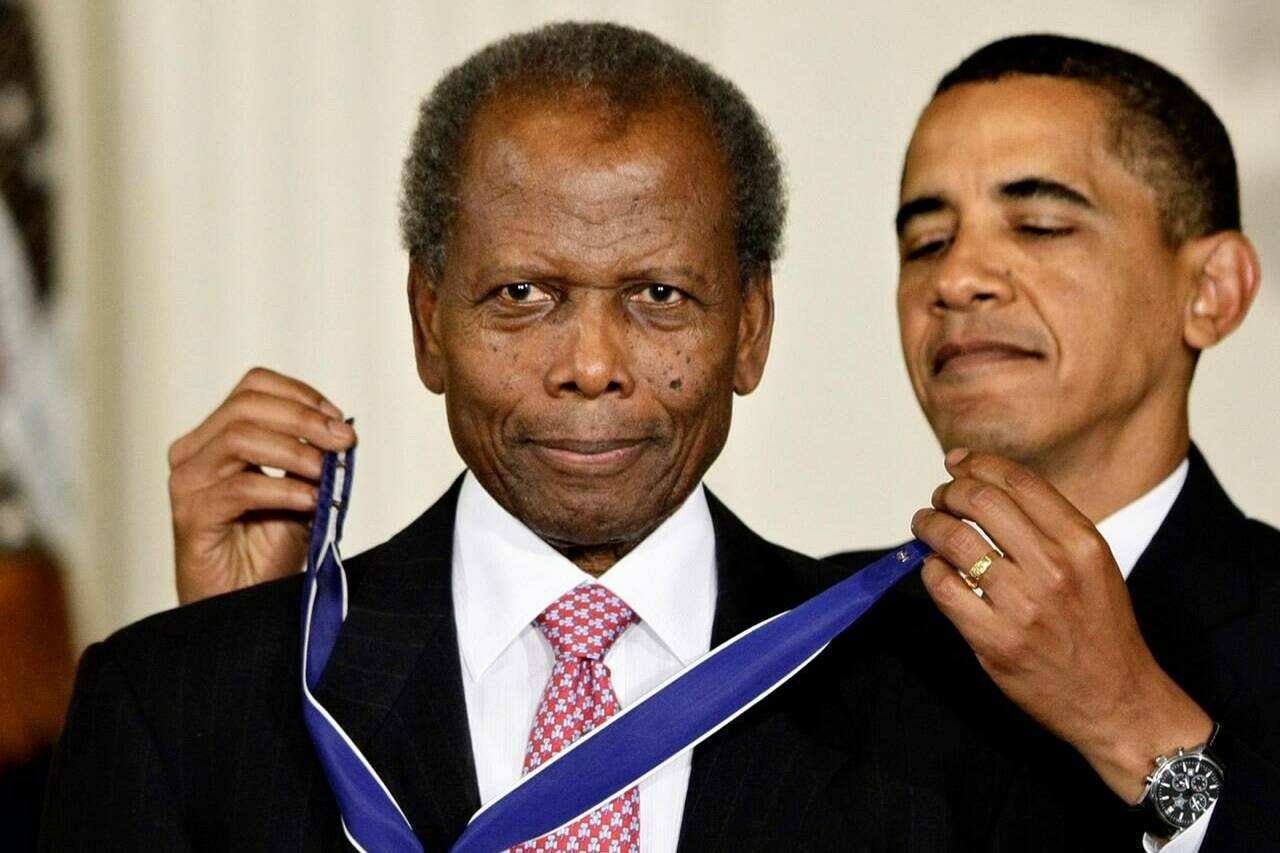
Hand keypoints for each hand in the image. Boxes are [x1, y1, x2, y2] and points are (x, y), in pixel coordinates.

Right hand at [168, 367, 356, 604]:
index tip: (338, 419)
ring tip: (325, 474)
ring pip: (240, 438)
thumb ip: (313, 457)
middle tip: (343, 442)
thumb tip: (341, 431)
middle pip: (247, 405)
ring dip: (295, 452)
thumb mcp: (301, 491)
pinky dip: (284, 490)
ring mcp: (188, 482)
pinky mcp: (191, 515)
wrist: (245, 602)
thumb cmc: (267, 548)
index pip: (254, 386)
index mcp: (216, 436)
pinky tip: (310, 501)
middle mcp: (194, 452)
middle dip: (305, 419)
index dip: (301, 395)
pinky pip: (241, 487)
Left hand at [910, 449, 1210, 803]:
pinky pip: (943, 587)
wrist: (1117, 701)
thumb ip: (1048, 525)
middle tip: (941, 499)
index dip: (978, 463)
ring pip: (954, 539)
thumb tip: (986, 483)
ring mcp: (1022, 605)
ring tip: (926, 525)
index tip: (958, 462)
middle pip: (980, 501)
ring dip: (929, 524)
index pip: (1017, 481)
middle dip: (950, 491)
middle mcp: (1054, 568)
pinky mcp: (995, 640)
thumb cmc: (1101, 629)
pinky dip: (930, 569)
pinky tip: (935, 568)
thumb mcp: (1094, 563)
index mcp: (1081, 543)